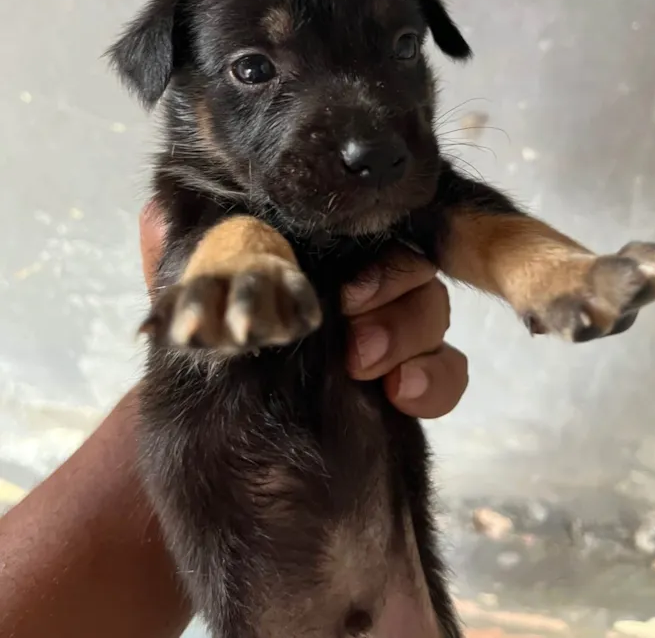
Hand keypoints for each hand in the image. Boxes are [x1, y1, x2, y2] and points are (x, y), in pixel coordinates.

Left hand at [139, 201, 467, 419]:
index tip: (343, 286)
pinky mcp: (404, 393)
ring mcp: (381, 348)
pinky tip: (401, 398)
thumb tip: (157, 215)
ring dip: (412, 331)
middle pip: (402, 268)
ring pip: (431, 311)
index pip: (352, 241)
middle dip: (392, 291)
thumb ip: (180, 276)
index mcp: (303, 278)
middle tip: (354, 331)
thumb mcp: (184, 336)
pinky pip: (445, 373)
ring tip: (369, 368)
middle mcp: (348, 305)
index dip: (362, 253)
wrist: (229, 490)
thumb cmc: (203, 402)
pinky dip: (435, 378)